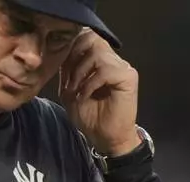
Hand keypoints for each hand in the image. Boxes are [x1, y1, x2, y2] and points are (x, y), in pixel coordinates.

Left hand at [58, 29, 140, 155]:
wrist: (105, 138)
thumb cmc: (89, 116)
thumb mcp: (69, 87)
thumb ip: (66, 66)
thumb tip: (60, 47)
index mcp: (101, 60)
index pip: (85, 37)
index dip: (70, 48)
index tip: (62, 70)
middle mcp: (114, 60)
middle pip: (92, 38)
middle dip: (74, 57)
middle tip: (69, 79)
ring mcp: (123, 68)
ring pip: (97, 53)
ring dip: (81, 72)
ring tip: (76, 89)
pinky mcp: (129, 78)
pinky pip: (105, 70)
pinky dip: (91, 82)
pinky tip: (86, 95)